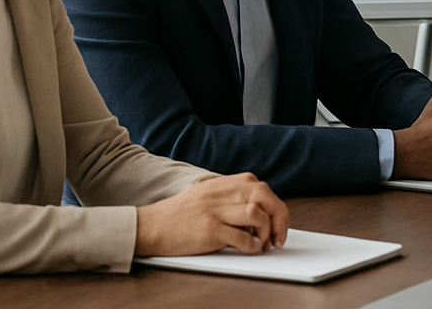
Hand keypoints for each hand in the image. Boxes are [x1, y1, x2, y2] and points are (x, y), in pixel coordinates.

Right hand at [134, 173, 288, 257]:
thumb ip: (230, 196)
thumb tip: (259, 211)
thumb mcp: (207, 194)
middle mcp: (221, 193)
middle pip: (264, 197)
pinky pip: (241, 236)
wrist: (152, 225)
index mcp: (223, 183)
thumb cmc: (179, 214)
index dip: (276, 207)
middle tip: (277, 237)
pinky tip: (250, 248)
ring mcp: (215, 211)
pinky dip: (251, 245)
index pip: (262, 188)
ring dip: (265, 232)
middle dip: (278, 218)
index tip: (278, 223)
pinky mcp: (209, 230)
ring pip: (256, 214)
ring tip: (262, 243)